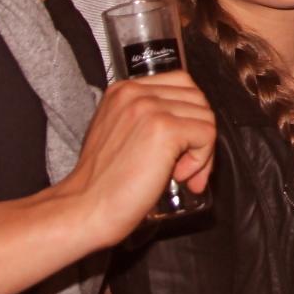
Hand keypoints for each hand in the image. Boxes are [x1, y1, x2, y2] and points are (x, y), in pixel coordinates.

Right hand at [58, 69, 216, 245]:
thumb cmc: (101, 184)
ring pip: (206, 117)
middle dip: (200, 134)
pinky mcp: (165, 129)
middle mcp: (136, 92)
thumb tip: (189, 126)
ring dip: (202, 150)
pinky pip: (207, 134)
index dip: (189, 116)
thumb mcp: (119, 134)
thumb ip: (146, 120)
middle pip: (197, 99)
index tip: (182, 146)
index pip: (180, 84)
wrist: (85, 209)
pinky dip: (202, 160)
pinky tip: (177, 176)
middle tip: (186, 166)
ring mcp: (150, 108)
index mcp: (123, 90)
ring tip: (179, 174)